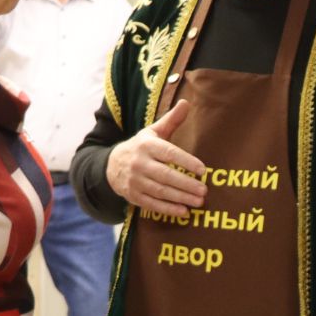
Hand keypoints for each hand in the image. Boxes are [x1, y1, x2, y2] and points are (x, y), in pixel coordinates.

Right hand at [106, 100, 207, 216]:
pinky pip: (152, 204)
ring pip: (160, 191)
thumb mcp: (153, 132)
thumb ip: (171, 120)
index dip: (186, 162)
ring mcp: (135, 181)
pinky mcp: (133, 196)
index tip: (203, 170)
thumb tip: (187, 103)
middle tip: (204, 190)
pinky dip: (168, 209)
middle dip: (186, 184)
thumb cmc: (141, 147)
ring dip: (180, 198)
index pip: (169, 153)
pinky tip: (183, 212)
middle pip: (165, 175)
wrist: (111, 165)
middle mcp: (140, 163)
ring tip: (199, 202)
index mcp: (147, 145)